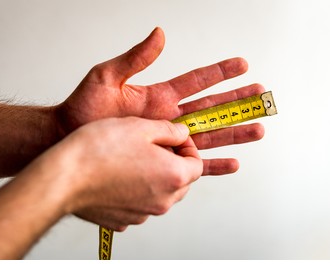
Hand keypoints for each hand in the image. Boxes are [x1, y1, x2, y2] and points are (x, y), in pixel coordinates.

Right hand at [51, 117, 201, 230]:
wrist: (64, 177)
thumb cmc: (99, 150)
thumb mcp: (141, 126)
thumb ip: (170, 130)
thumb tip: (182, 133)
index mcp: (173, 176)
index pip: (198, 164)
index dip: (188, 147)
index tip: (174, 138)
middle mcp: (162, 201)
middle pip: (181, 181)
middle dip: (173, 162)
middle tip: (153, 146)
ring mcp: (142, 214)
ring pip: (160, 193)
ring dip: (154, 177)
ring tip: (131, 158)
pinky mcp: (123, 220)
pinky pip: (139, 204)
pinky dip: (135, 191)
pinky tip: (117, 176)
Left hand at [57, 27, 264, 175]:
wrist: (68, 136)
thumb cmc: (84, 108)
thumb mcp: (107, 76)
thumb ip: (136, 57)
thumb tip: (159, 34)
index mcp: (159, 96)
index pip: (197, 81)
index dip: (220, 72)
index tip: (242, 64)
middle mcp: (168, 117)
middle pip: (211, 108)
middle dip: (236, 102)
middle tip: (261, 96)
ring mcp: (167, 138)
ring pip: (209, 135)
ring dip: (234, 132)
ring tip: (258, 128)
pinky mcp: (161, 158)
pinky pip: (193, 162)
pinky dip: (213, 164)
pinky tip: (231, 163)